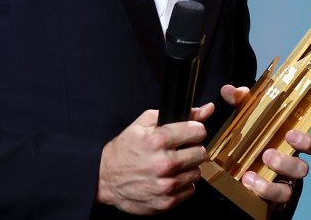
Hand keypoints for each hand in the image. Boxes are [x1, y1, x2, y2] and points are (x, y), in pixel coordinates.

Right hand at [96, 103, 215, 214]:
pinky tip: (170, 178)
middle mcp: (164, 164)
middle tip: (181, 150)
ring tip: (173, 165)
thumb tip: (207, 109)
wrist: (104, 179)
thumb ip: (178, 114)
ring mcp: (165, 185)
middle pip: (201, 153)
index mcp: (158, 141)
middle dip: (193, 149)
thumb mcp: (144, 123)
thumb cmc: (124, 150)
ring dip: (188, 168)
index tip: (189, 134)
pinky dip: (183, 184)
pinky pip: (190, 190)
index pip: (198, 131)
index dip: (194, 130)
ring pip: (197, 172)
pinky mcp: (165, 202)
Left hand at [220, 85, 310, 206]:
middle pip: (303, 168)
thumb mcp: (244, 120)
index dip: (306, 141)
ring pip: (287, 190)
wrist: (234, 175)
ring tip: (249, 175)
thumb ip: (239, 104)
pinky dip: (259, 193)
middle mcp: (289, 168)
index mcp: (288, 147)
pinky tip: (246, 184)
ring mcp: (280, 187)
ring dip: (270, 184)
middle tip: (267, 154)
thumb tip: (229, 90)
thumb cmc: (249, 142)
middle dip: (286, 162)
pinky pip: (272, 203)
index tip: (290, 134)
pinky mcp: (269, 202)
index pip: (310, 145)